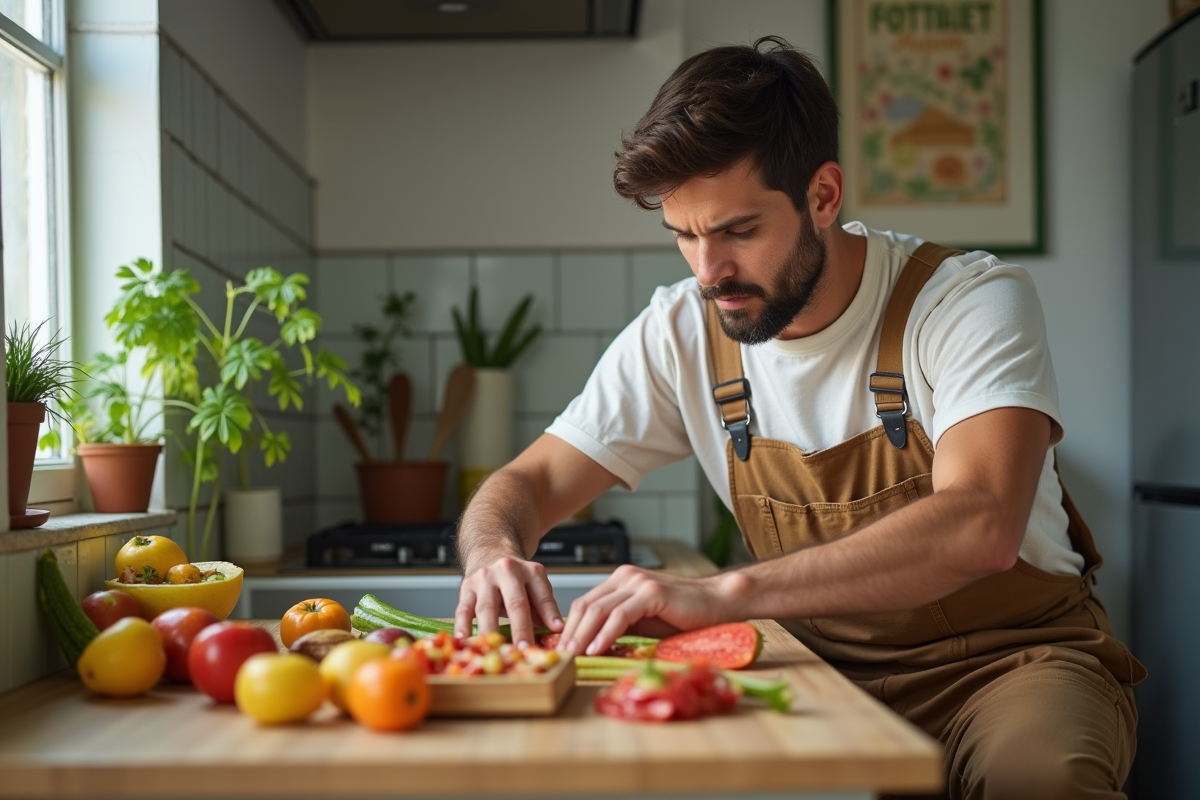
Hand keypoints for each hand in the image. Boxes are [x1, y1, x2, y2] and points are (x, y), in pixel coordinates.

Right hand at [455, 556, 563, 646]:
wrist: (489, 552)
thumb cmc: (515, 579)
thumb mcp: (534, 585)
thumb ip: (543, 608)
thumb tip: (554, 632)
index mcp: (530, 571)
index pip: (542, 595)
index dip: (550, 614)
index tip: (556, 631)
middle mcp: (507, 571)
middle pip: (515, 602)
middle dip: (520, 628)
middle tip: (524, 649)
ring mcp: (484, 578)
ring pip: (487, 608)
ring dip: (491, 631)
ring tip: (494, 650)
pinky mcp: (466, 587)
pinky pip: (464, 609)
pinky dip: (463, 626)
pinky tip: (463, 640)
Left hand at [558, 565, 728, 655]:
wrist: (716, 603)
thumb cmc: (682, 615)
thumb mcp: (642, 620)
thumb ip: (617, 625)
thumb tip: (589, 646)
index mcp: (619, 580)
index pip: (584, 603)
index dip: (570, 627)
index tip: (561, 649)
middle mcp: (625, 576)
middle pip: (586, 606)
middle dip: (571, 633)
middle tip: (561, 656)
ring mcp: (638, 582)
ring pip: (599, 610)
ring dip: (583, 636)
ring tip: (574, 656)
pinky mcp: (651, 592)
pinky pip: (620, 616)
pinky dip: (605, 634)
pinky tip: (597, 649)